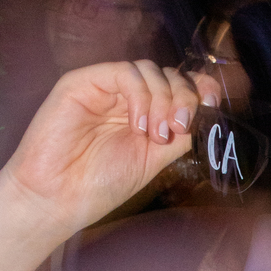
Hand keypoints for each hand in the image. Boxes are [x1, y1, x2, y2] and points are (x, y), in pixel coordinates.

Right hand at [4, 60, 220, 235]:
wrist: (58, 200)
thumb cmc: (99, 185)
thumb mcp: (153, 162)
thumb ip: (178, 136)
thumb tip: (206, 112)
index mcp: (143, 114)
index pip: (176, 86)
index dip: (198, 87)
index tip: (212, 102)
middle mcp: (125, 98)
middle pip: (167, 74)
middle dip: (183, 97)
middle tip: (178, 128)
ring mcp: (104, 88)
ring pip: (149, 70)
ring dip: (162, 99)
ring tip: (154, 135)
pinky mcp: (82, 82)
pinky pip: (123, 72)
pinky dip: (140, 96)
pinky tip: (137, 126)